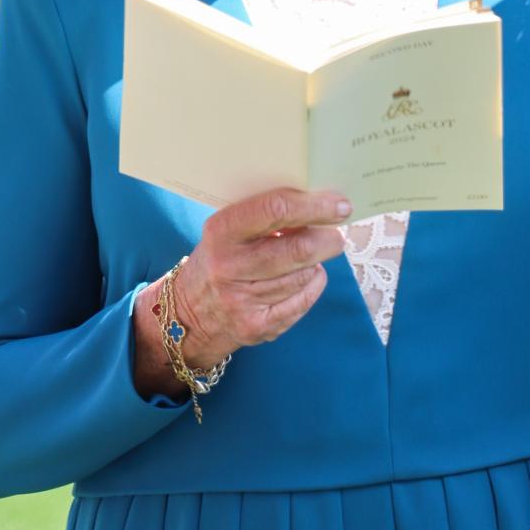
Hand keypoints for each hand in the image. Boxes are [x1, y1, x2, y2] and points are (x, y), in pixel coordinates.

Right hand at [132, 187, 349, 400]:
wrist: (189, 313)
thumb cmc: (221, 257)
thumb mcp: (229, 230)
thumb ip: (265, 216)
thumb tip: (320, 202)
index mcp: (221, 231)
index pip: (275, 210)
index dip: (314, 206)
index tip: (340, 205)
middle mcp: (228, 266)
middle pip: (297, 249)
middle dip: (327, 239)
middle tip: (337, 234)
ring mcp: (242, 300)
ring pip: (303, 275)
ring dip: (316, 262)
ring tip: (310, 255)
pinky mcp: (258, 327)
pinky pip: (303, 300)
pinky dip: (312, 284)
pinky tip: (305, 277)